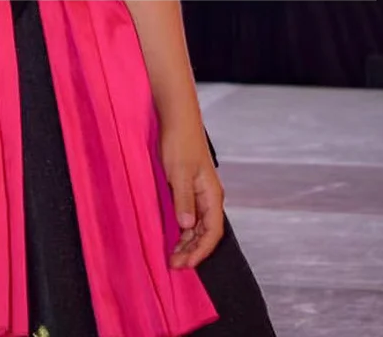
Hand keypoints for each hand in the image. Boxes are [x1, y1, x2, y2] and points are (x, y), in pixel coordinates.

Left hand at [161, 123, 224, 269]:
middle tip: (173, 264)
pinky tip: (171, 232)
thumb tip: (187, 227)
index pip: (212, 232)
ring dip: (186, 240)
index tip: (185, 264)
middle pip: (205, 232)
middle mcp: (208, 196)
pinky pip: (188, 212)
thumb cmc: (179, 142)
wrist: (176, 118)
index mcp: (211, 195)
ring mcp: (198, 190)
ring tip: (172, 254)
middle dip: (192, 250)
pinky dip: (181, 226)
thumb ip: (183, 200)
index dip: (200, 251)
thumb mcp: (179, 172)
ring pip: (196, 224)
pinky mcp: (187, 184)